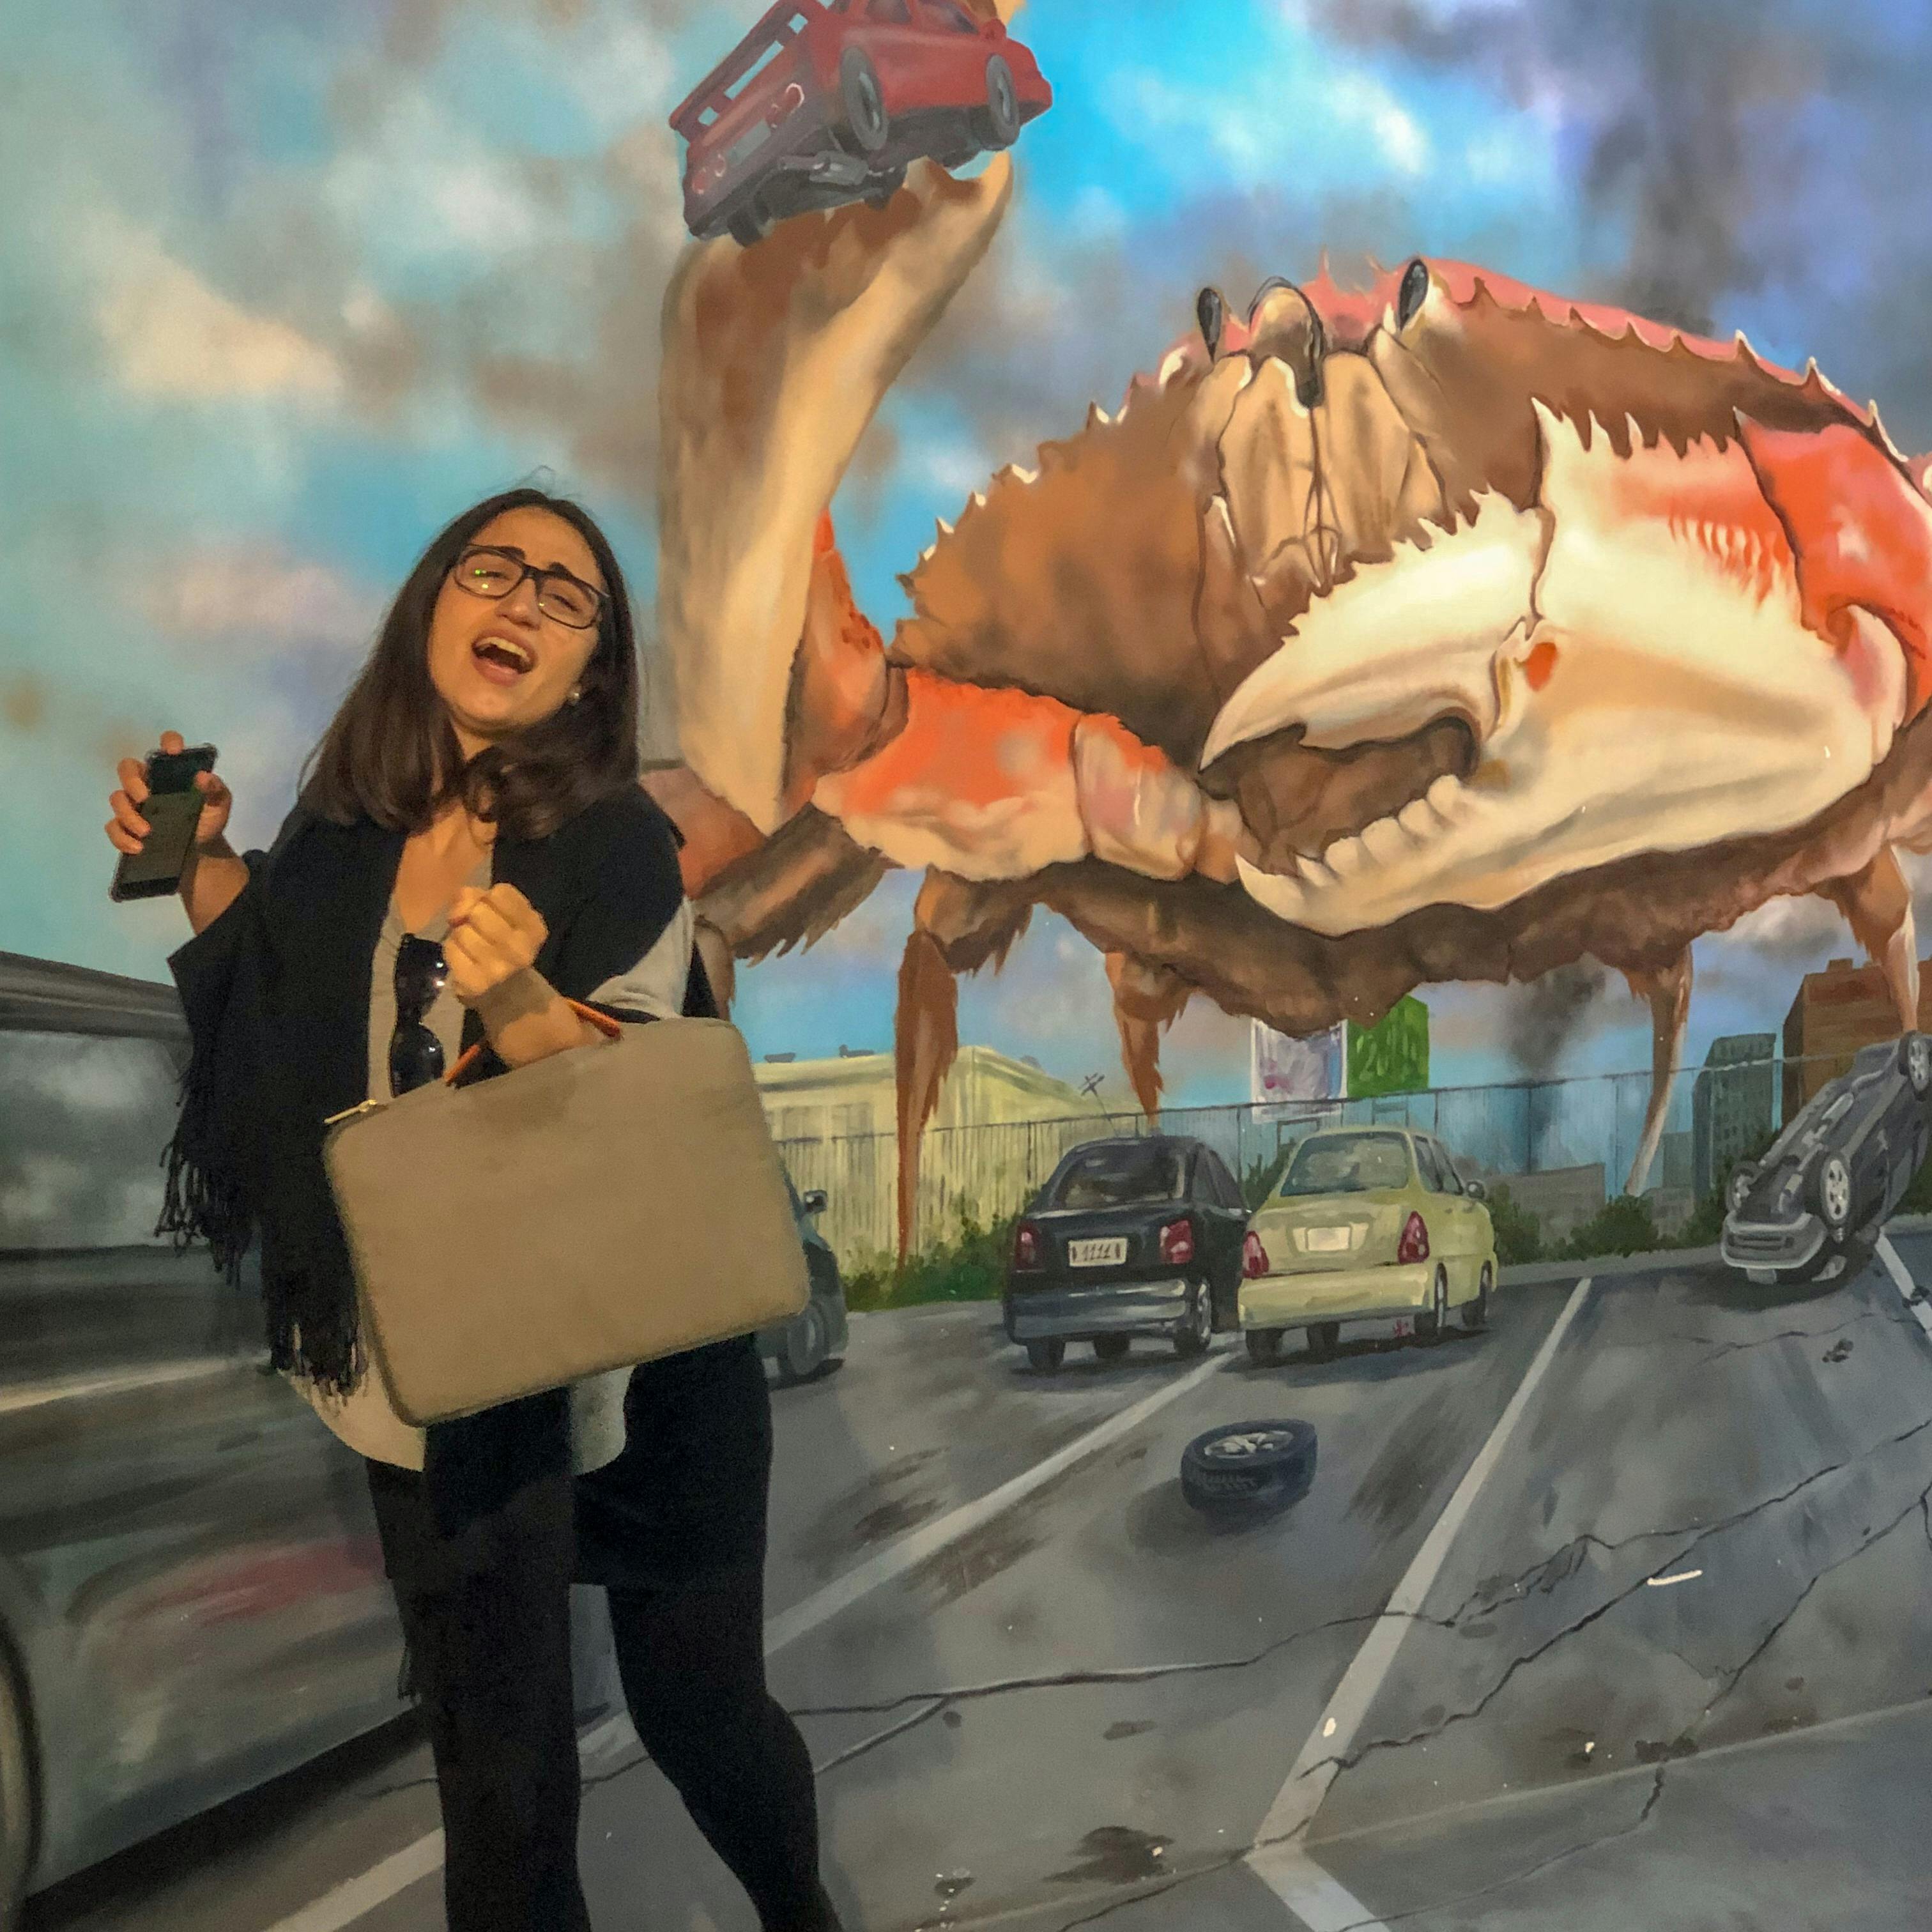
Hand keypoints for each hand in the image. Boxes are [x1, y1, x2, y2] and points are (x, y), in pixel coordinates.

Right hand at [106, 728, 233, 857]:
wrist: (202, 850)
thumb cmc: (208, 819)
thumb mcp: (219, 805)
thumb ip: (216, 790)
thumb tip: (204, 777)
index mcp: (171, 771)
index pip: (167, 745)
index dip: (169, 742)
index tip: (174, 752)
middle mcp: (148, 782)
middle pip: (127, 768)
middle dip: (131, 781)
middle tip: (145, 798)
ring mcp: (134, 804)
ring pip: (117, 799)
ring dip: (128, 815)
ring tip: (146, 832)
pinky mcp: (126, 825)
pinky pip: (114, 827)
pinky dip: (122, 837)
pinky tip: (138, 847)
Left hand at [444, 883, 548, 1005]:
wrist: (508, 995)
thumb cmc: (503, 946)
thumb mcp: (503, 915)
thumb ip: (478, 896)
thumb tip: (458, 904)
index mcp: (534, 928)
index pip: (501, 893)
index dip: (488, 898)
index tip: (491, 912)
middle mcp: (520, 949)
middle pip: (478, 910)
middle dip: (472, 917)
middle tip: (479, 932)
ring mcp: (497, 969)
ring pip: (462, 931)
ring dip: (461, 936)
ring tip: (473, 948)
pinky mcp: (474, 983)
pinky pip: (451, 949)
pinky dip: (453, 951)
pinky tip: (465, 961)